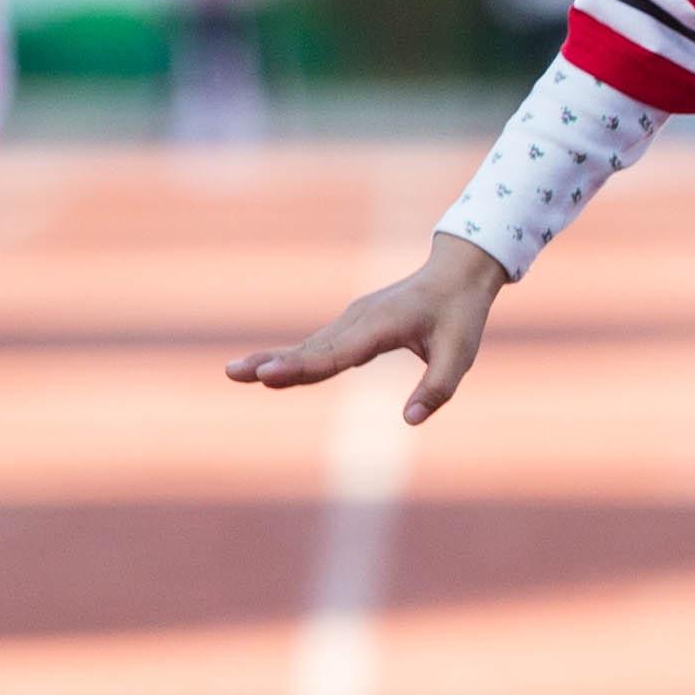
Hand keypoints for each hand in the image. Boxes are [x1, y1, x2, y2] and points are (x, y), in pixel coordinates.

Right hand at [228, 231, 505, 423]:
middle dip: (272, 363)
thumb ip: (438, 388)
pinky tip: (265, 370)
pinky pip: (317, 346)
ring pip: (308, 346)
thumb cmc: (460, 314)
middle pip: (310, 348)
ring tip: (235, 372)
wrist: (457, 273)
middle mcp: (358, 320)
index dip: (301, 366)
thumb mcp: (460, 353)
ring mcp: (352, 321)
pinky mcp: (351, 326)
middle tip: (233, 373)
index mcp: (381, 325)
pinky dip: (291, 358)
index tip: (268, 374)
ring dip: (272, 359)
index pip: (336, 354)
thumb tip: (410, 420)